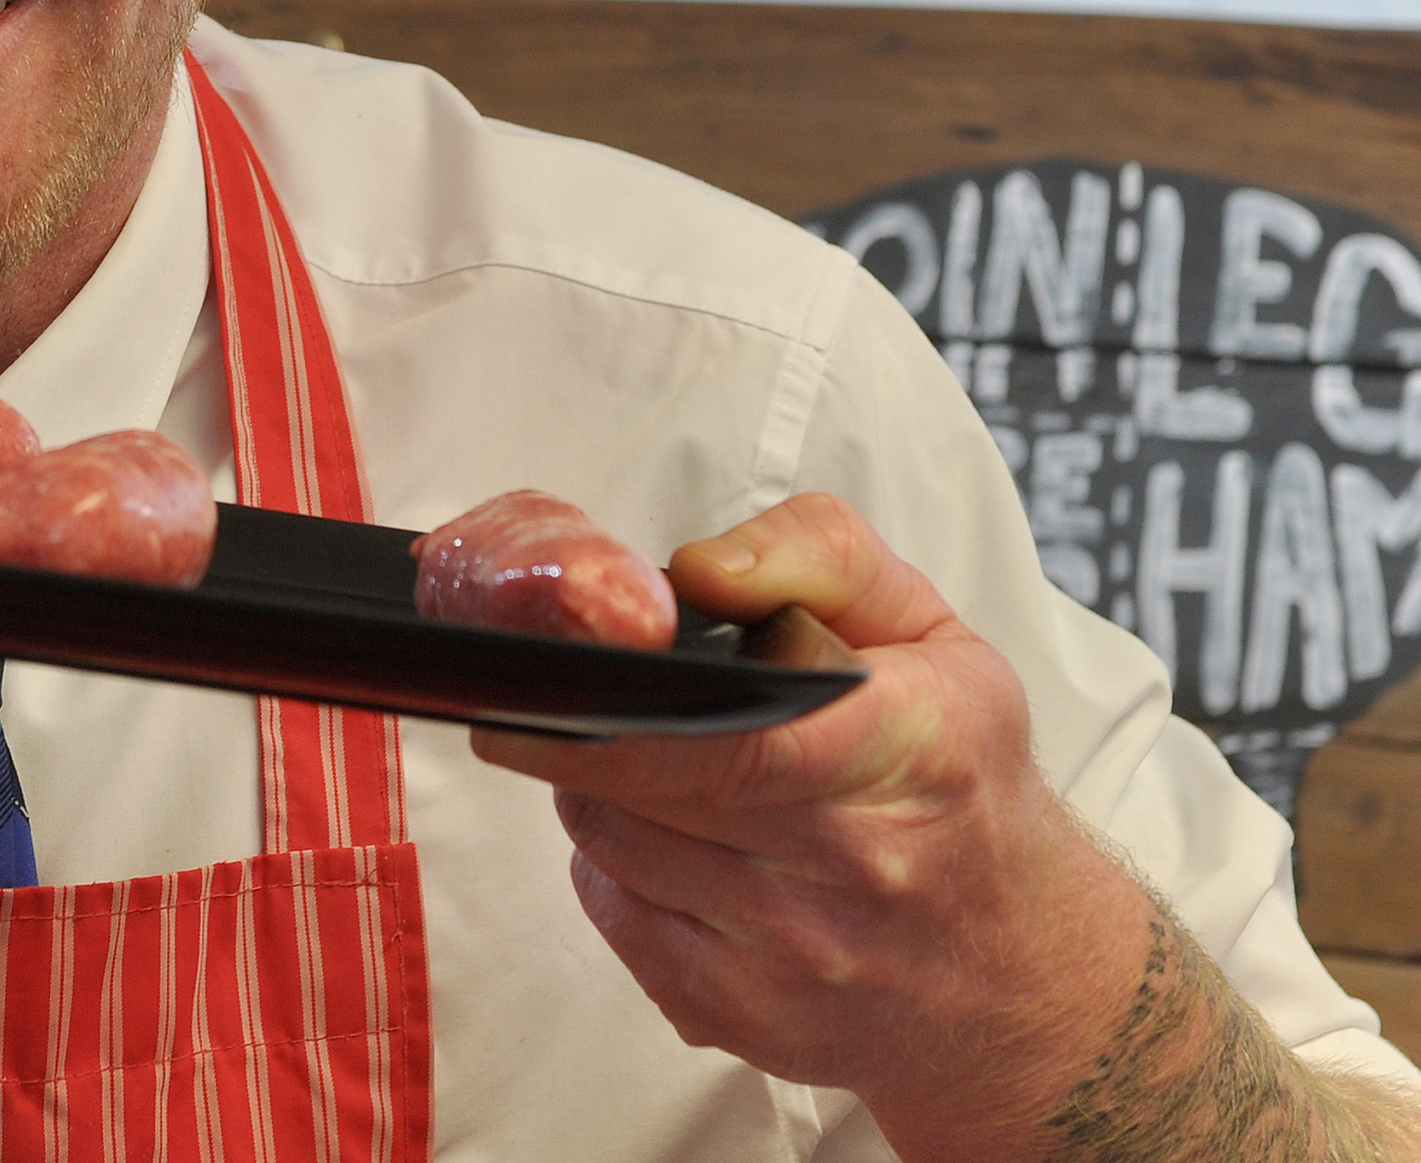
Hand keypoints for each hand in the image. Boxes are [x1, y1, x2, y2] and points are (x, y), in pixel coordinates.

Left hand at [469, 492, 1151, 1156]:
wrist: (1021, 972)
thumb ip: (815, 557)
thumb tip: (697, 571)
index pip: (734, 738)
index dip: (619, 710)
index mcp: (913, 749)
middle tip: (573, 694)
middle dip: (586, 730)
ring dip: (598, 790)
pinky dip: (613, 864)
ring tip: (646, 762)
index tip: (550, 678)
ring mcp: (794, 954)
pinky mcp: (740, 1016)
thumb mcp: (930, 633)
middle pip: (644, 785)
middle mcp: (856, 865)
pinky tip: (667, 839)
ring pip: (609, 842)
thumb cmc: (962, 779)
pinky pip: (612, 910)